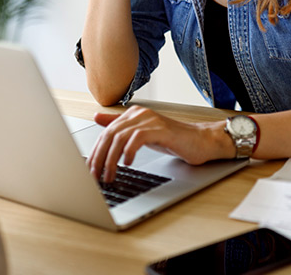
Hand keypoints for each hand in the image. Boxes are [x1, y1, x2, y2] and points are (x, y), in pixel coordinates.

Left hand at [86, 106, 228, 181]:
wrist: (201, 142)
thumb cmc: (173, 140)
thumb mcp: (142, 134)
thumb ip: (121, 126)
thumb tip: (97, 118)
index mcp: (133, 114)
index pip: (106, 133)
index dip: (95, 152)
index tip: (89, 171)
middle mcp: (140, 114)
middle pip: (110, 135)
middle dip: (99, 158)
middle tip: (95, 177)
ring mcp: (151, 120)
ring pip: (120, 138)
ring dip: (111, 160)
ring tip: (110, 176)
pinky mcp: (161, 129)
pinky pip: (137, 138)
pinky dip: (129, 152)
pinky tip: (128, 164)